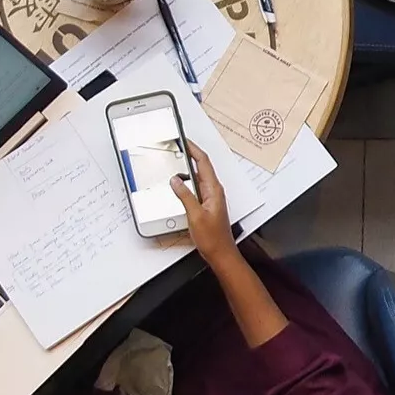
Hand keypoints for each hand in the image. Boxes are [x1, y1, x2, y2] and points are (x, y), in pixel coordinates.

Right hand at [170, 147, 236, 265]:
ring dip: (186, 169)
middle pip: (201, 166)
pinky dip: (186, 182)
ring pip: (197, 177)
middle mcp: (214, 191)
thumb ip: (185, 196)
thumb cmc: (213, 238)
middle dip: (189, 154)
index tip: (184, 140)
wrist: (220, 253)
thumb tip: (175, 180)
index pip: (203, 162)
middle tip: (176, 147)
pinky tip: (177, 184)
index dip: (193, 149)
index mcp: (214, 190)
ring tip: (174, 162)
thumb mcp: (195, 215)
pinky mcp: (206, 204)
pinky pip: (195, 187)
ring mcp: (210, 197)